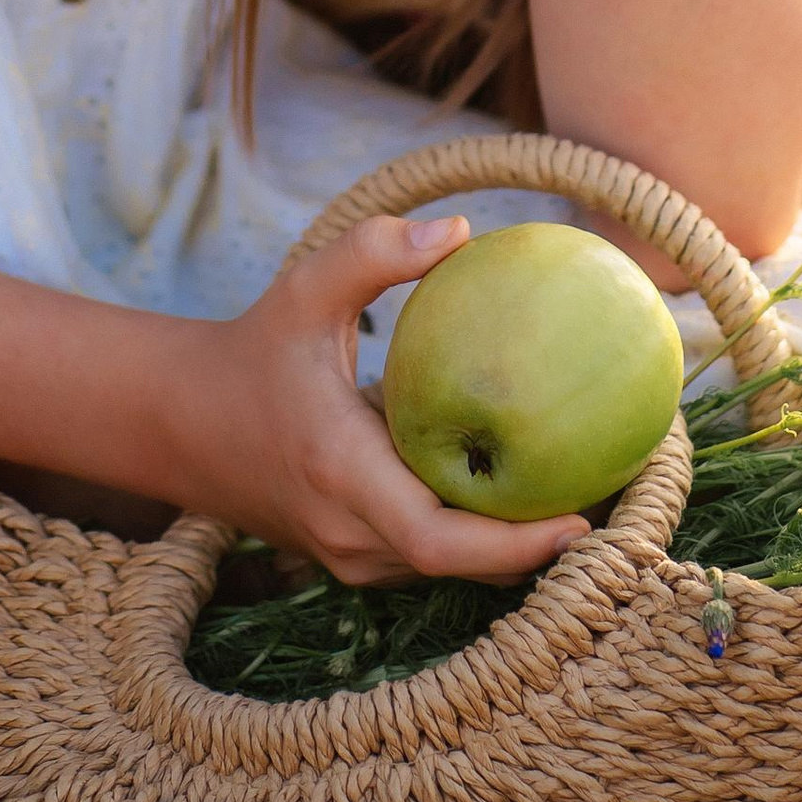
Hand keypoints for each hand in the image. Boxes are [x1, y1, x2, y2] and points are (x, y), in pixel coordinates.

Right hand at [194, 214, 592, 589]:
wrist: (181, 423)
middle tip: (619, 502)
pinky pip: (433, 559)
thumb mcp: (304, 290)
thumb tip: (461, 230)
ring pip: (451, 570)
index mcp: (342, 474)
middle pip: (463, 569)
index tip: (582, 522)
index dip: (515, 545)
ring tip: (597, 496)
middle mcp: (348, 533)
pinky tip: (539, 491)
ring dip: (516, 545)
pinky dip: (485, 537)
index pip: (438, 543)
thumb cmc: (253, 350)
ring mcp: (349, 556)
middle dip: (542, 548)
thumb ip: (373, 253)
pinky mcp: (355, 557)